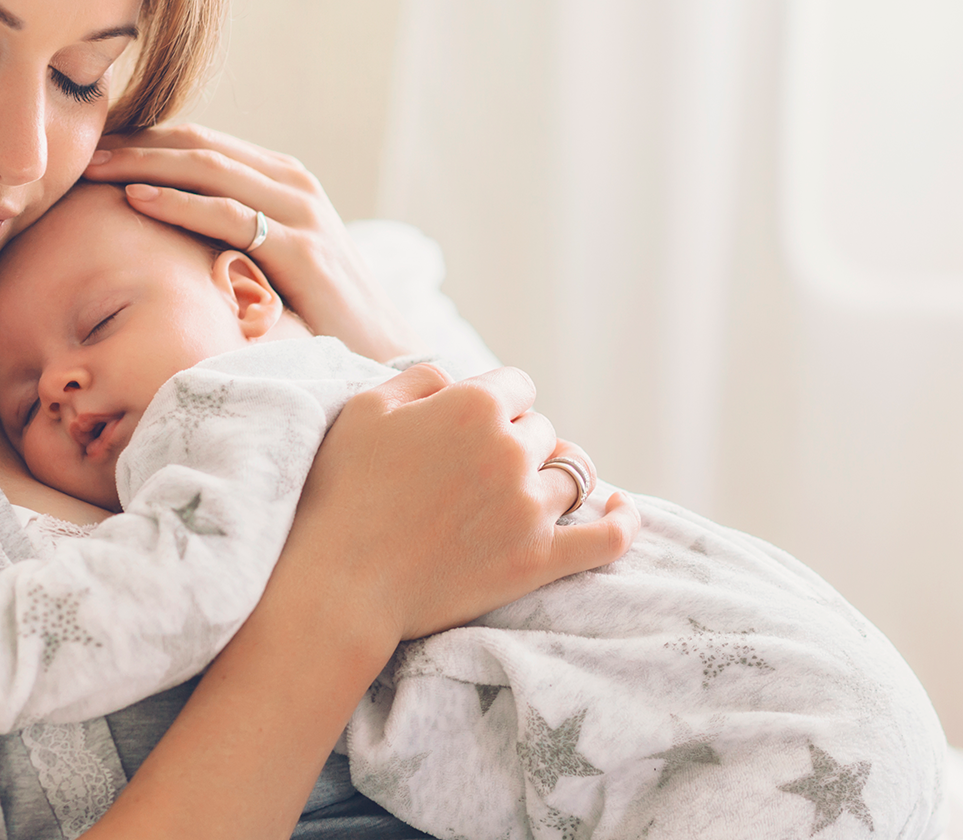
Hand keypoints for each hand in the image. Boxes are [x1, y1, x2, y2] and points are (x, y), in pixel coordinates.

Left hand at [82, 123, 419, 361]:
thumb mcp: (271, 259)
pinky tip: (136, 198)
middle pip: (198, 145)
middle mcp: (293, 183)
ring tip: (93, 166)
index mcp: (282, 179)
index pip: (201, 143)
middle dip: (134, 142)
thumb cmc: (318, 312)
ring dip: (144, 162)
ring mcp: (300, 213)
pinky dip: (179, 202)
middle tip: (79, 148)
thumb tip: (165, 233)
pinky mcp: (301, 250)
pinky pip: (229, 214)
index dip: (143, 138)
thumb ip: (232, 233)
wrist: (382, 351)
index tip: (91, 146)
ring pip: (209, 168)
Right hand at [285, 363, 638, 642]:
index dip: (495, 404)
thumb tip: (457, 379)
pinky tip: (621, 508)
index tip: (469, 428)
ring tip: (524, 493)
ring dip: (550, 478)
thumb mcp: (366, 409)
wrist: (340, 584)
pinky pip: (608, 537)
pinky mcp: (540, 560)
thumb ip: (421, 378)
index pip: (516, 386)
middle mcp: (511, 450)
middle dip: (516, 442)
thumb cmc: (341, 492)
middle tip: (474, 473)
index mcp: (473, 405)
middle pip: (542, 430)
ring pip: (571, 475)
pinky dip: (622, 520)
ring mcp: (530, 508)